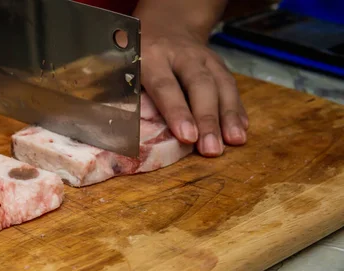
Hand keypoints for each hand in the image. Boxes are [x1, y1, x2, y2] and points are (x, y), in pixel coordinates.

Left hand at [137, 23, 248, 156]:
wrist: (165, 26)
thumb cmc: (137, 57)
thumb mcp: (125, 69)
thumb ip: (129, 95)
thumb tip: (129, 131)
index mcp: (152, 57)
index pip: (166, 86)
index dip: (177, 112)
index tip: (187, 137)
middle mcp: (182, 55)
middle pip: (200, 85)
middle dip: (208, 119)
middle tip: (211, 148)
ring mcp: (205, 58)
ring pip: (221, 85)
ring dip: (228, 116)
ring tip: (234, 141)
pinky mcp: (219, 64)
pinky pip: (231, 86)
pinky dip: (237, 109)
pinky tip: (240, 130)